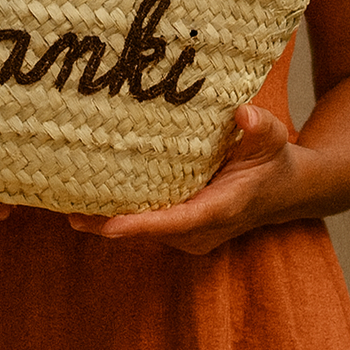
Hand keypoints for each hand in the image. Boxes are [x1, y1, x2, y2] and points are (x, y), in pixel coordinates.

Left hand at [67, 103, 306, 254]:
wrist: (283, 191)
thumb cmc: (273, 161)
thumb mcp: (274, 139)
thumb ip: (261, 127)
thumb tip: (244, 115)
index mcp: (223, 209)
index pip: (179, 221)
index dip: (143, 225)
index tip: (111, 226)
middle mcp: (203, 229)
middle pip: (150, 231)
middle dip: (110, 224)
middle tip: (69, 210)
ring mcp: (190, 234)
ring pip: (143, 231)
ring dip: (107, 223)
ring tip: (66, 207)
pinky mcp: (180, 229)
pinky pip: (146, 225)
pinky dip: (118, 217)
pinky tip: (86, 204)